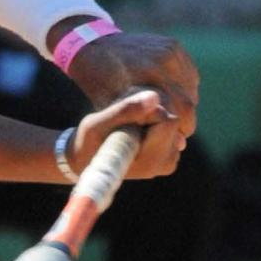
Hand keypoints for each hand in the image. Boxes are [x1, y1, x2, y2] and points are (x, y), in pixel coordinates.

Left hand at [65, 32, 198, 139]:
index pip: (180, 112)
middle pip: (188, 101)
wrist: (94, 48)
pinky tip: (169, 95)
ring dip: (185, 103)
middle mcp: (160, 61)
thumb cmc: (101, 87)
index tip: (175, 139)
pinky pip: (188, 74)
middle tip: (176, 130)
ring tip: (169, 113)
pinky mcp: (172, 44)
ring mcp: (168, 50)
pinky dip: (184, 87)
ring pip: (191, 88)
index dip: (180, 129)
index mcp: (145, 78)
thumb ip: (146, 128)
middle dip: (185, 119)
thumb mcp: (115, 112)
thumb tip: (182, 145)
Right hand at [70, 87, 184, 179]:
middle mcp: (165, 163)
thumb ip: (125, 110)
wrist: (87, 160)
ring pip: (173, 122)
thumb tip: (155, 96)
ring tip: (129, 127)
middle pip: (173, 121)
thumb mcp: (96, 124)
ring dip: (153, 118)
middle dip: (152, 114)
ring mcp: (170, 159)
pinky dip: (155, 123)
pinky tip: (137, 130)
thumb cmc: (89, 143)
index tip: (126, 119)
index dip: (147, 113)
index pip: (167, 121)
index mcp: (150, 161)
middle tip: (127, 121)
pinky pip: (171, 127)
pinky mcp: (171, 153)